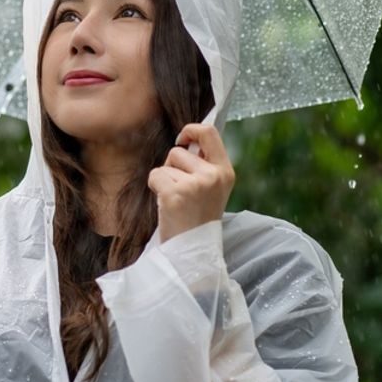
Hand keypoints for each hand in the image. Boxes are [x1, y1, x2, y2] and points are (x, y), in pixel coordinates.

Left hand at [148, 123, 234, 241]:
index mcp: (226, 172)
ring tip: (177, 201)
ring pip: (166, 165)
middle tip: (181, 192)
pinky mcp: (176, 194)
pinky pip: (155, 175)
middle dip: (172, 167)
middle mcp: (213, 176)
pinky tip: (167, 205)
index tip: (182, 140)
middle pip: (179, 151)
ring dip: (165, 180)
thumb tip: (188, 141)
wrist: (193, 251)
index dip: (191, 130)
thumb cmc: (197, 219)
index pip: (209, 132)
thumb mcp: (212, 189)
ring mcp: (195, 184)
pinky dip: (155, 188)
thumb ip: (204, 165)